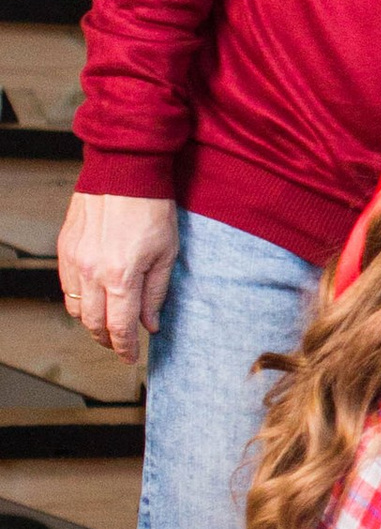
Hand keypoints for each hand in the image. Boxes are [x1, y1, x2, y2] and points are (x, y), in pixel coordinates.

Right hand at [58, 194, 179, 364]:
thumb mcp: (167, 253)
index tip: (130, 356)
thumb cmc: (152, 208)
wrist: (124, 171)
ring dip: (89, 321)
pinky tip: (92, 297)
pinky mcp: (65, 248)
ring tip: (106, 322)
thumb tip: (151, 325)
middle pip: (93, 323)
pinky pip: (65, 285)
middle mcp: (92, 272)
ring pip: (74, 308)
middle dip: (107, 339)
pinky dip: (77, 298)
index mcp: (122, 276)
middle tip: (119, 344)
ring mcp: (74, 260)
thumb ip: (156, 293)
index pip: (120, 327)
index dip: (124, 348)